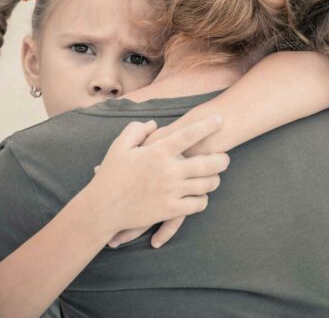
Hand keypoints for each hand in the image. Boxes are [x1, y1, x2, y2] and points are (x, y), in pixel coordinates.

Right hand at [105, 120, 212, 248]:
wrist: (102, 208)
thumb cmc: (110, 175)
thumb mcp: (120, 147)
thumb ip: (136, 130)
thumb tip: (154, 124)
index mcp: (157, 152)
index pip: (188, 135)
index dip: (207, 126)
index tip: (220, 119)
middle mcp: (168, 171)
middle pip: (208, 163)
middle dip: (222, 159)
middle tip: (226, 157)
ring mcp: (171, 191)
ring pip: (207, 184)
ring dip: (214, 180)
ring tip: (214, 177)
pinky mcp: (170, 210)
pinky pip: (198, 204)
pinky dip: (202, 199)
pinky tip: (200, 196)